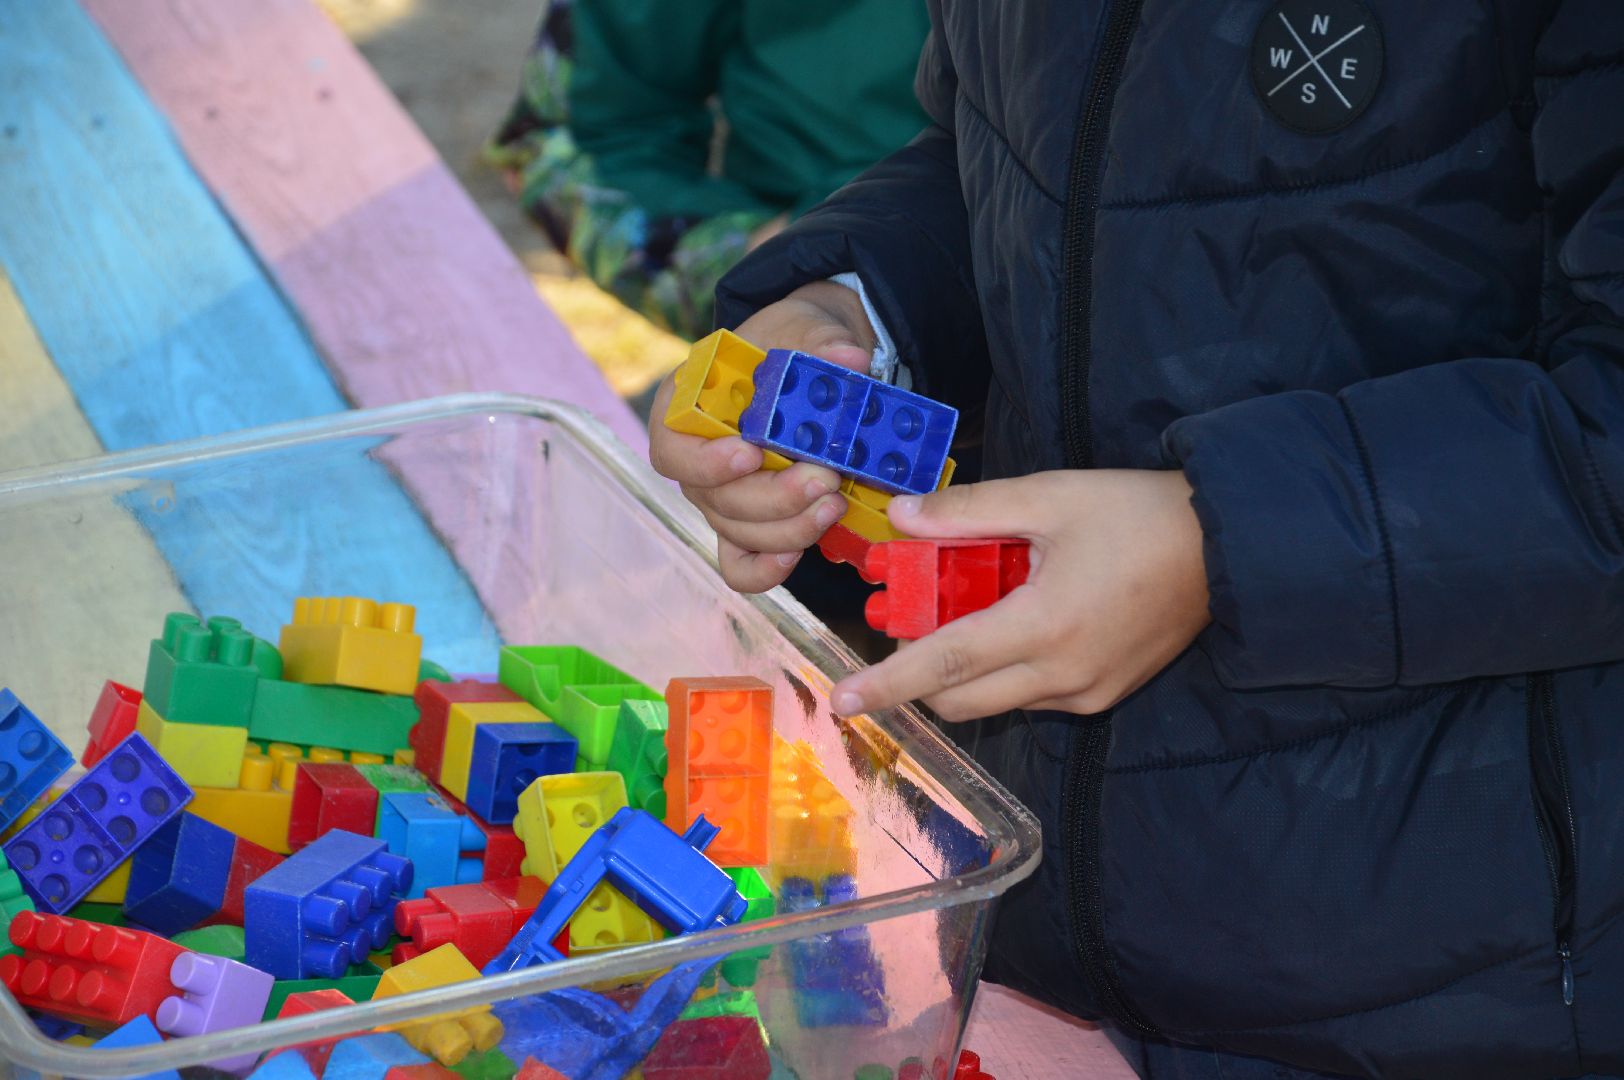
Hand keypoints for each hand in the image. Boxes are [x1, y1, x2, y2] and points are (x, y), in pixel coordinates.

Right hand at [648, 281, 875, 591]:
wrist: (809, 364)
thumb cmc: (790, 345)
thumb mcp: (803, 328)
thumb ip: (821, 343)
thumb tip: (849, 359)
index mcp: (686, 407)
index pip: (670, 449)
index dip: (705, 462)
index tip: (750, 453)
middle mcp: (695, 460)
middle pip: (714, 500)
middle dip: (772, 497)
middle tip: (823, 479)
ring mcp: (721, 498)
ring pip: (737, 532)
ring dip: (788, 527)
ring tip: (835, 503)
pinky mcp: (749, 525)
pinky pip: (742, 564)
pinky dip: (767, 568)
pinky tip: (801, 553)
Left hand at [829, 470, 1211, 719]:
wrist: (1227, 546)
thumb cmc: (1138, 514)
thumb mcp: (1049, 497)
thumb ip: (969, 511)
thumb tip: (902, 515)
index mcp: (1045, 626)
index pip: (944, 664)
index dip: (887, 683)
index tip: (843, 700)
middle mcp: (1063, 674)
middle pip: (960, 699)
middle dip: (919, 675)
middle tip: (906, 624)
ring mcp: (1087, 692)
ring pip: (995, 700)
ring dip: (964, 671)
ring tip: (967, 611)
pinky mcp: (1105, 695)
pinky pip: (1033, 696)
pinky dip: (1007, 670)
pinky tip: (1016, 621)